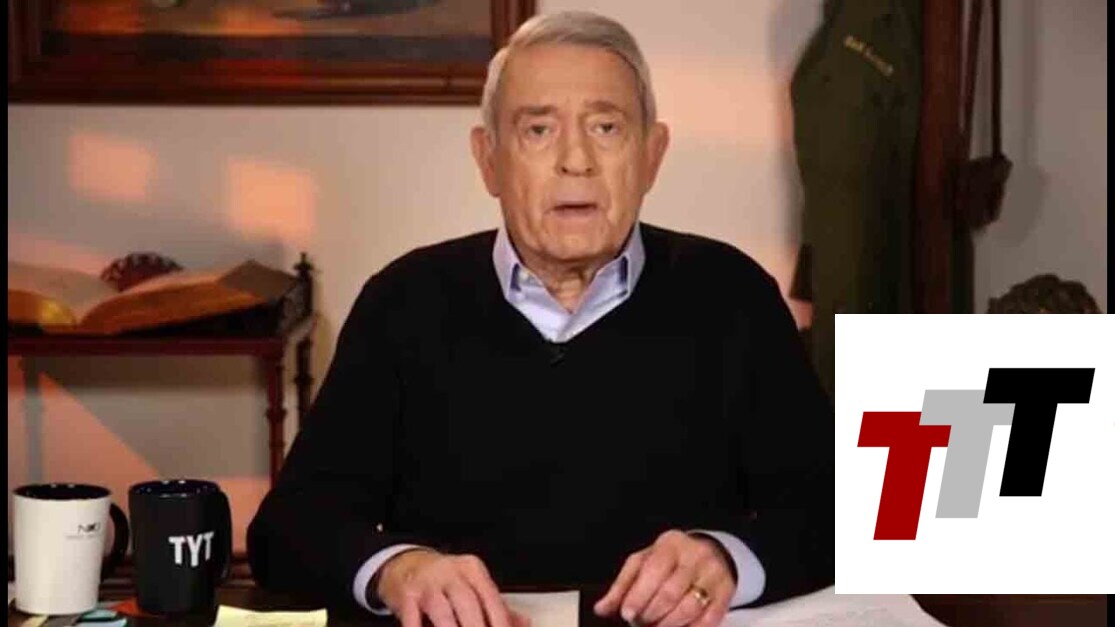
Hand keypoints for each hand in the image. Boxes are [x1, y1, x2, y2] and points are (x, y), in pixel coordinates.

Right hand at [374, 549, 529, 626]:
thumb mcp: (471, 585)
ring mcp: (427, 583)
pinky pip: (413, 618)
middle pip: (469, 604)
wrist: (405, 564)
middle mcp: (450, 573)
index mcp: (472, 570)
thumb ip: (496, 606)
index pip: (492, 598)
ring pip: (443, 613)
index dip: (500, 623)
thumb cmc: (443, 580)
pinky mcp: (406, 595)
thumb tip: (523, 624)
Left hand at [594, 530, 735, 626]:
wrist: (711, 554)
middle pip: (671, 592)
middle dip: (651, 613)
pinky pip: (709, 619)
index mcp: (671, 545)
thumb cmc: (669, 561)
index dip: (639, 595)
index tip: (627, 614)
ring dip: (668, 625)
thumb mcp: (644, 563)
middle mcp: (695, 557)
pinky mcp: (725, 594)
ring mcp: (713, 575)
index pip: (654, 570)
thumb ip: (622, 585)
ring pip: (690, 607)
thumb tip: (601, 609)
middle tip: (640, 623)